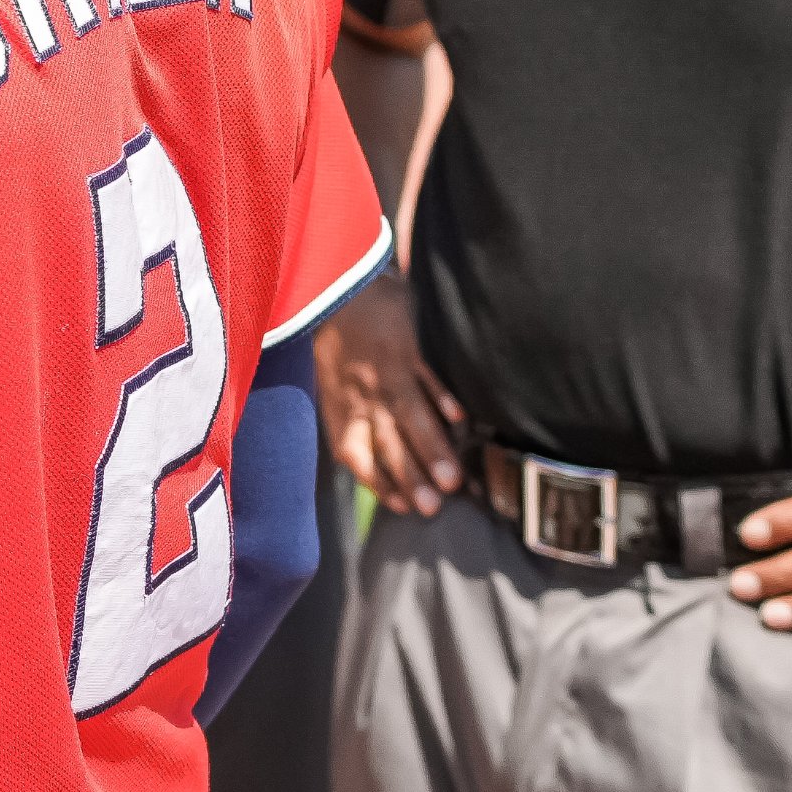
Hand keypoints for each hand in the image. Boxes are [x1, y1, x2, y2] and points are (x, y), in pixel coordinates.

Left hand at [316, 273, 462, 514]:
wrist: (338, 282)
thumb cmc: (339, 340)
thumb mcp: (331, 381)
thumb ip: (352, 416)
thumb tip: (380, 460)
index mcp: (341, 403)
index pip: (354, 452)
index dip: (377, 482)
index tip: (404, 507)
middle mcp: (362, 392)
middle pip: (387, 441)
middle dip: (409, 476)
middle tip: (432, 509)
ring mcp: (385, 368)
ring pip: (409, 414)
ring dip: (431, 448)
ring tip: (453, 480)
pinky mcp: (408, 344)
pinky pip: (426, 374)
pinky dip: (442, 397)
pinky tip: (460, 420)